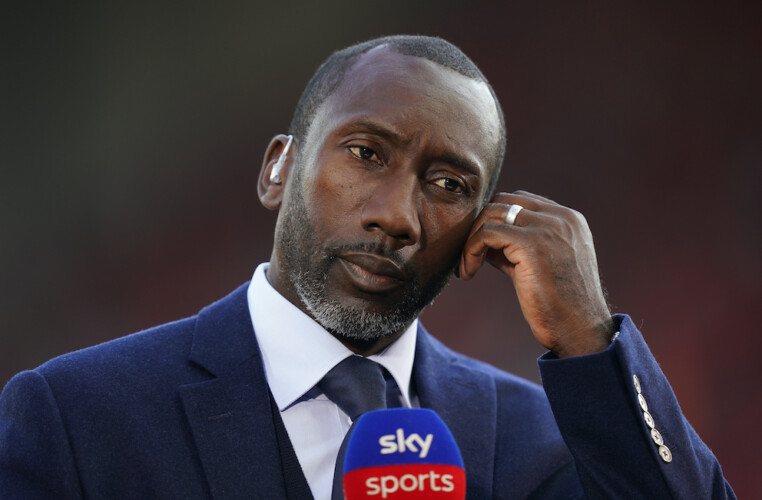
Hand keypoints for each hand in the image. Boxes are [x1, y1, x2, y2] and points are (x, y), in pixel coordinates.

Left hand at [458, 191, 613, 357]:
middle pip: (503, 201)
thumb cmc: (560, 305)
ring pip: (492, 214)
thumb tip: (484, 239)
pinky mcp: (532, 244)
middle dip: (481, 225)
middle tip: (469, 256)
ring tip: (467, 267)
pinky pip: (486, 233)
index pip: (521, 201)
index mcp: (569, 219)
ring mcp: (548, 228)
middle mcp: (561, 218)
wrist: (579, 330)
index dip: (496, 221)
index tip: (484, 250)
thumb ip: (518, 247)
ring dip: (471, 239)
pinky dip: (470, 250)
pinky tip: (468, 273)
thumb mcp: (540, 266)